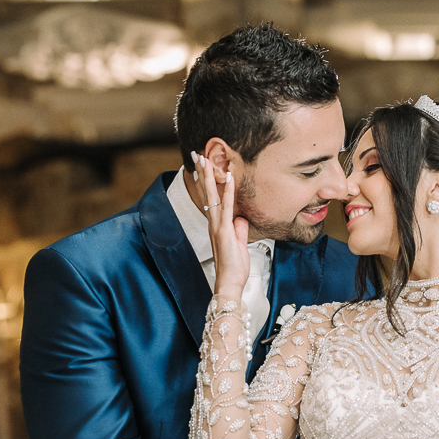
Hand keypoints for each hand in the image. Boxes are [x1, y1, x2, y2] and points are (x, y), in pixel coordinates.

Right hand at [194, 152, 248, 296]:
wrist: (229, 283)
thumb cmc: (234, 267)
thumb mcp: (239, 244)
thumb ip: (240, 229)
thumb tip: (241, 218)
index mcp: (217, 225)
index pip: (210, 199)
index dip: (207, 182)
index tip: (204, 167)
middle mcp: (214, 223)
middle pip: (206, 193)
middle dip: (202, 173)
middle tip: (197, 155)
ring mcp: (217, 226)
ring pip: (212, 196)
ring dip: (210, 177)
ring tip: (205, 160)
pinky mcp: (224, 231)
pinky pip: (226, 208)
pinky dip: (228, 192)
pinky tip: (229, 178)